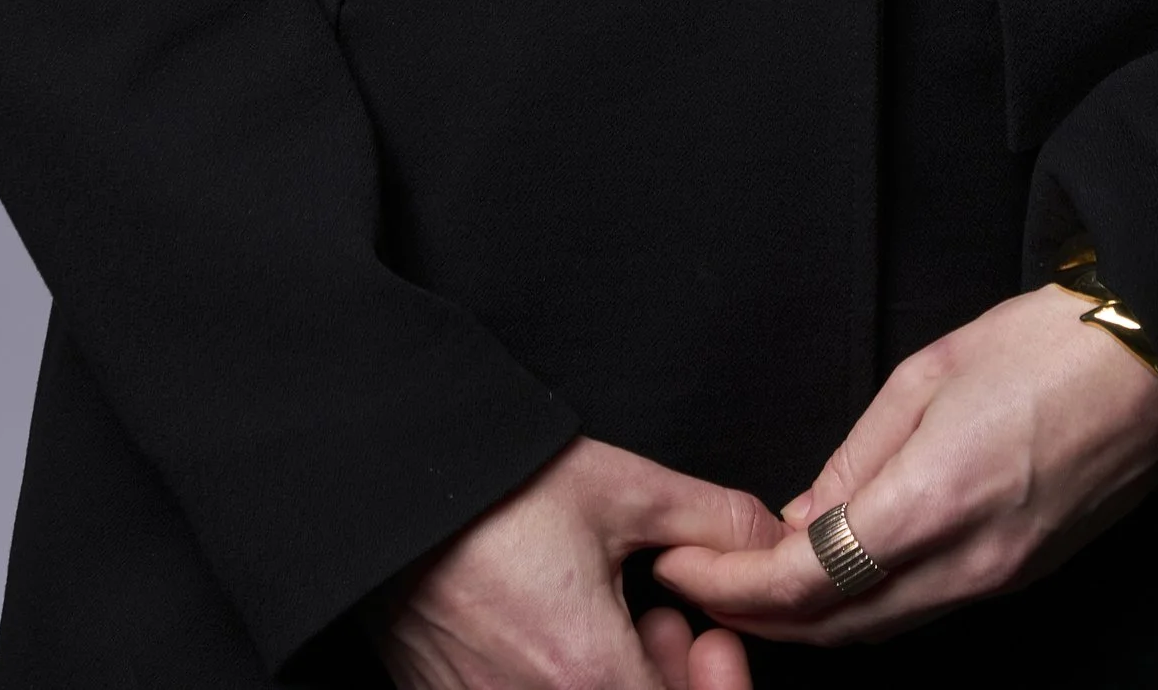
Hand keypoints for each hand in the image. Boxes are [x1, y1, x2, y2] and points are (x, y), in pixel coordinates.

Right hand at [371, 434, 773, 689]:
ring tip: (606, 609)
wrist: (383, 490)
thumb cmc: (492, 489)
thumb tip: (773, 539)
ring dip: (616, 677)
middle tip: (660, 613)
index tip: (715, 642)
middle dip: (668, 678)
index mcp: (587, 678)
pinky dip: (563, 680)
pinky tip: (558, 626)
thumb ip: (710, 518)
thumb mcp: (617, 488)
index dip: (716, 688)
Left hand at [651, 286, 1157, 645]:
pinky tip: (830, 579)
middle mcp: (967, 564)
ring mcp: (998, 581)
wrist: (1150, 367)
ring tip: (746, 588)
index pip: (805, 578)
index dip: (732, 583)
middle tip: (694, 585)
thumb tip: (802, 519)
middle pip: (836, 625)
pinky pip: (922, 612)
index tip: (681, 564)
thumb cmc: (1041, 347)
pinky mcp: (1019, 579)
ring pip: (879, 629)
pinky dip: (863, 608)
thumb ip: (855, 456)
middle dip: (755, 616)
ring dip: (807, 622)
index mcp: (933, 502)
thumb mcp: (925, 376)